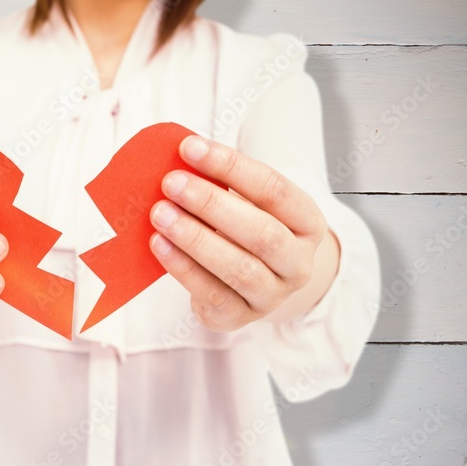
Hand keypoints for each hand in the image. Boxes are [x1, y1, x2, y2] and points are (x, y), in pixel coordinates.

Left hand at [148, 135, 334, 331]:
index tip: (189, 148)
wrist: (251, 286)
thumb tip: (181, 156)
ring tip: (160, 214)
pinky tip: (159, 245)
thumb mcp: (246, 204)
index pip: (274, 189)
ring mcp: (272, 295)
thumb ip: (221, 183)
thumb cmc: (244, 232)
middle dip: (211, 204)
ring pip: (238, 267)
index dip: (231, 166)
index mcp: (307, 223)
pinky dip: (182, 267)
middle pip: (260, 232)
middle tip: (171, 182)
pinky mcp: (240, 317)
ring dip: (194, 238)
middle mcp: (298, 262)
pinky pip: (212, 293)